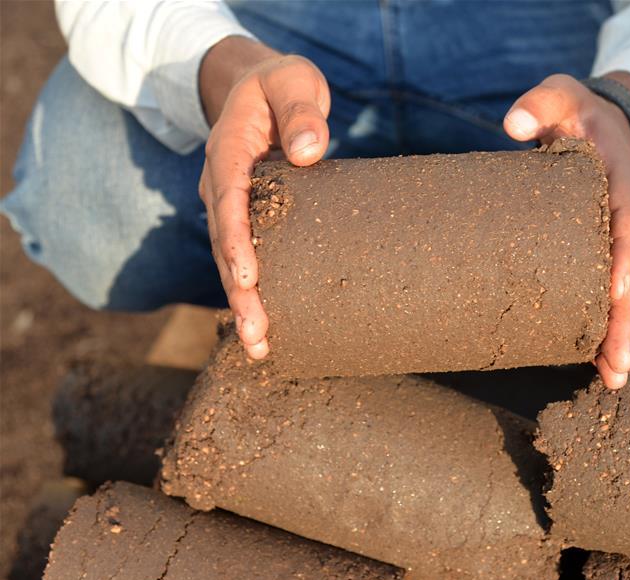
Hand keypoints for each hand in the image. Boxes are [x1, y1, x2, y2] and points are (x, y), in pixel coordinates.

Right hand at [198, 36, 330, 358]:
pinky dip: (253, 293)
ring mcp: (228, 205)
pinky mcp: (244, 219)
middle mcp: (220, 185)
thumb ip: (301, 111)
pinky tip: (269, 329)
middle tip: (256, 336)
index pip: (228, 201)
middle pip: (223, 244)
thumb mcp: (292, 81)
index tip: (250, 278)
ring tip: (260, 348)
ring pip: (229, 261)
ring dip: (243, 304)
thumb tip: (310, 152)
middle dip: (238, 292)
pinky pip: (244, 258)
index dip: (235, 241)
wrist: (257, 89)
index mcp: (227, 152)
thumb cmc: (280, 85)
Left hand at [503, 72, 629, 388]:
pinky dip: (605, 328)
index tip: (620, 290)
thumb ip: (541, 102)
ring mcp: (621, 240)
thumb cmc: (577, 111)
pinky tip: (597, 365)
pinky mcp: (606, 254)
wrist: (605, 123)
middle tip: (619, 364)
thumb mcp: (561, 93)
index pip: (627, 221)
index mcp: (621, 180)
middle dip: (625, 320)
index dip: (626, 256)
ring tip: (613, 378)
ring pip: (624, 294)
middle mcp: (629, 216)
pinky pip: (609, 294)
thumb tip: (514, 125)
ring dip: (620, 336)